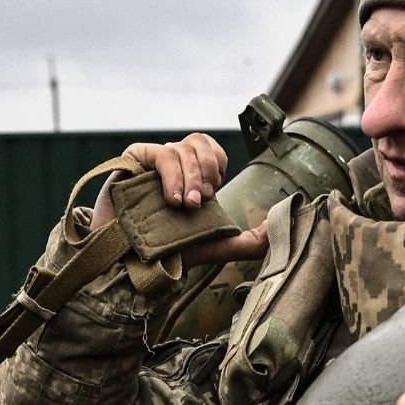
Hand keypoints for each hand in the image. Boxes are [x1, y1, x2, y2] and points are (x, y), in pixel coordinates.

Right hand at [96, 134, 265, 267]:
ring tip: (185, 206)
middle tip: (200, 202)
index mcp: (191, 176)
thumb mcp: (215, 247)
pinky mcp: (131, 161)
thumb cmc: (168, 253)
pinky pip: (159, 154)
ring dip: (189, 177)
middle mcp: (172, 165)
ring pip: (181, 148)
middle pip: (199, 141)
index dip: (217, 163)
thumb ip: (248, 241)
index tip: (213, 192)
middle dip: (206, 170)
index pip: (212, 150)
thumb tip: (277, 227)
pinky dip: (171, 176)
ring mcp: (151, 162)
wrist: (127, 263)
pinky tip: (172, 199)